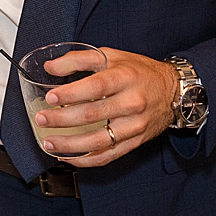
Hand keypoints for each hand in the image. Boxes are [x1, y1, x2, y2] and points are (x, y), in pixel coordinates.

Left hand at [34, 47, 178, 166]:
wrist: (173, 91)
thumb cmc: (139, 72)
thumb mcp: (112, 56)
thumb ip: (79, 59)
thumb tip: (50, 67)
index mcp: (125, 78)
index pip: (95, 87)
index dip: (71, 93)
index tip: (50, 97)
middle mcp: (132, 103)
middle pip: (93, 115)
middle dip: (63, 119)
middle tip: (41, 119)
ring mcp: (134, 126)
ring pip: (99, 140)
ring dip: (70, 145)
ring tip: (48, 142)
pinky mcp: (135, 142)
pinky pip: (108, 156)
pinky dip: (86, 159)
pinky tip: (68, 157)